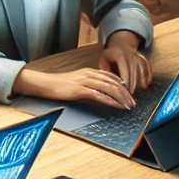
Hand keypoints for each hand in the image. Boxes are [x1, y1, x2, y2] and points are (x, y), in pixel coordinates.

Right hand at [15, 66, 136, 110]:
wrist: (45, 84)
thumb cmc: (59, 84)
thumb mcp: (76, 80)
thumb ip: (88, 82)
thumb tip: (100, 90)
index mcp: (88, 71)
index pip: (111, 76)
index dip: (122, 85)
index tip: (129, 93)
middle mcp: (88, 74)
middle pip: (113, 82)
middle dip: (126, 93)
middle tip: (133, 102)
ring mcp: (84, 82)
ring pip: (109, 88)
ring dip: (122, 98)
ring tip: (129, 106)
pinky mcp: (80, 90)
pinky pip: (100, 96)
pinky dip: (112, 101)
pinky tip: (118, 106)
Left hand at [100, 32, 151, 92]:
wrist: (120, 43)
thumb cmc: (110, 55)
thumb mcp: (103, 60)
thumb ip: (105, 72)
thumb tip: (109, 84)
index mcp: (120, 56)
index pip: (124, 72)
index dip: (126, 82)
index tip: (125, 92)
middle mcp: (131, 56)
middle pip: (134, 73)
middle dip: (133, 85)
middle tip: (131, 96)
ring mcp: (139, 57)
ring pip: (142, 72)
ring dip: (141, 82)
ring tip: (140, 91)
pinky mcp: (144, 60)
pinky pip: (148, 70)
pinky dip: (148, 77)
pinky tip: (147, 84)